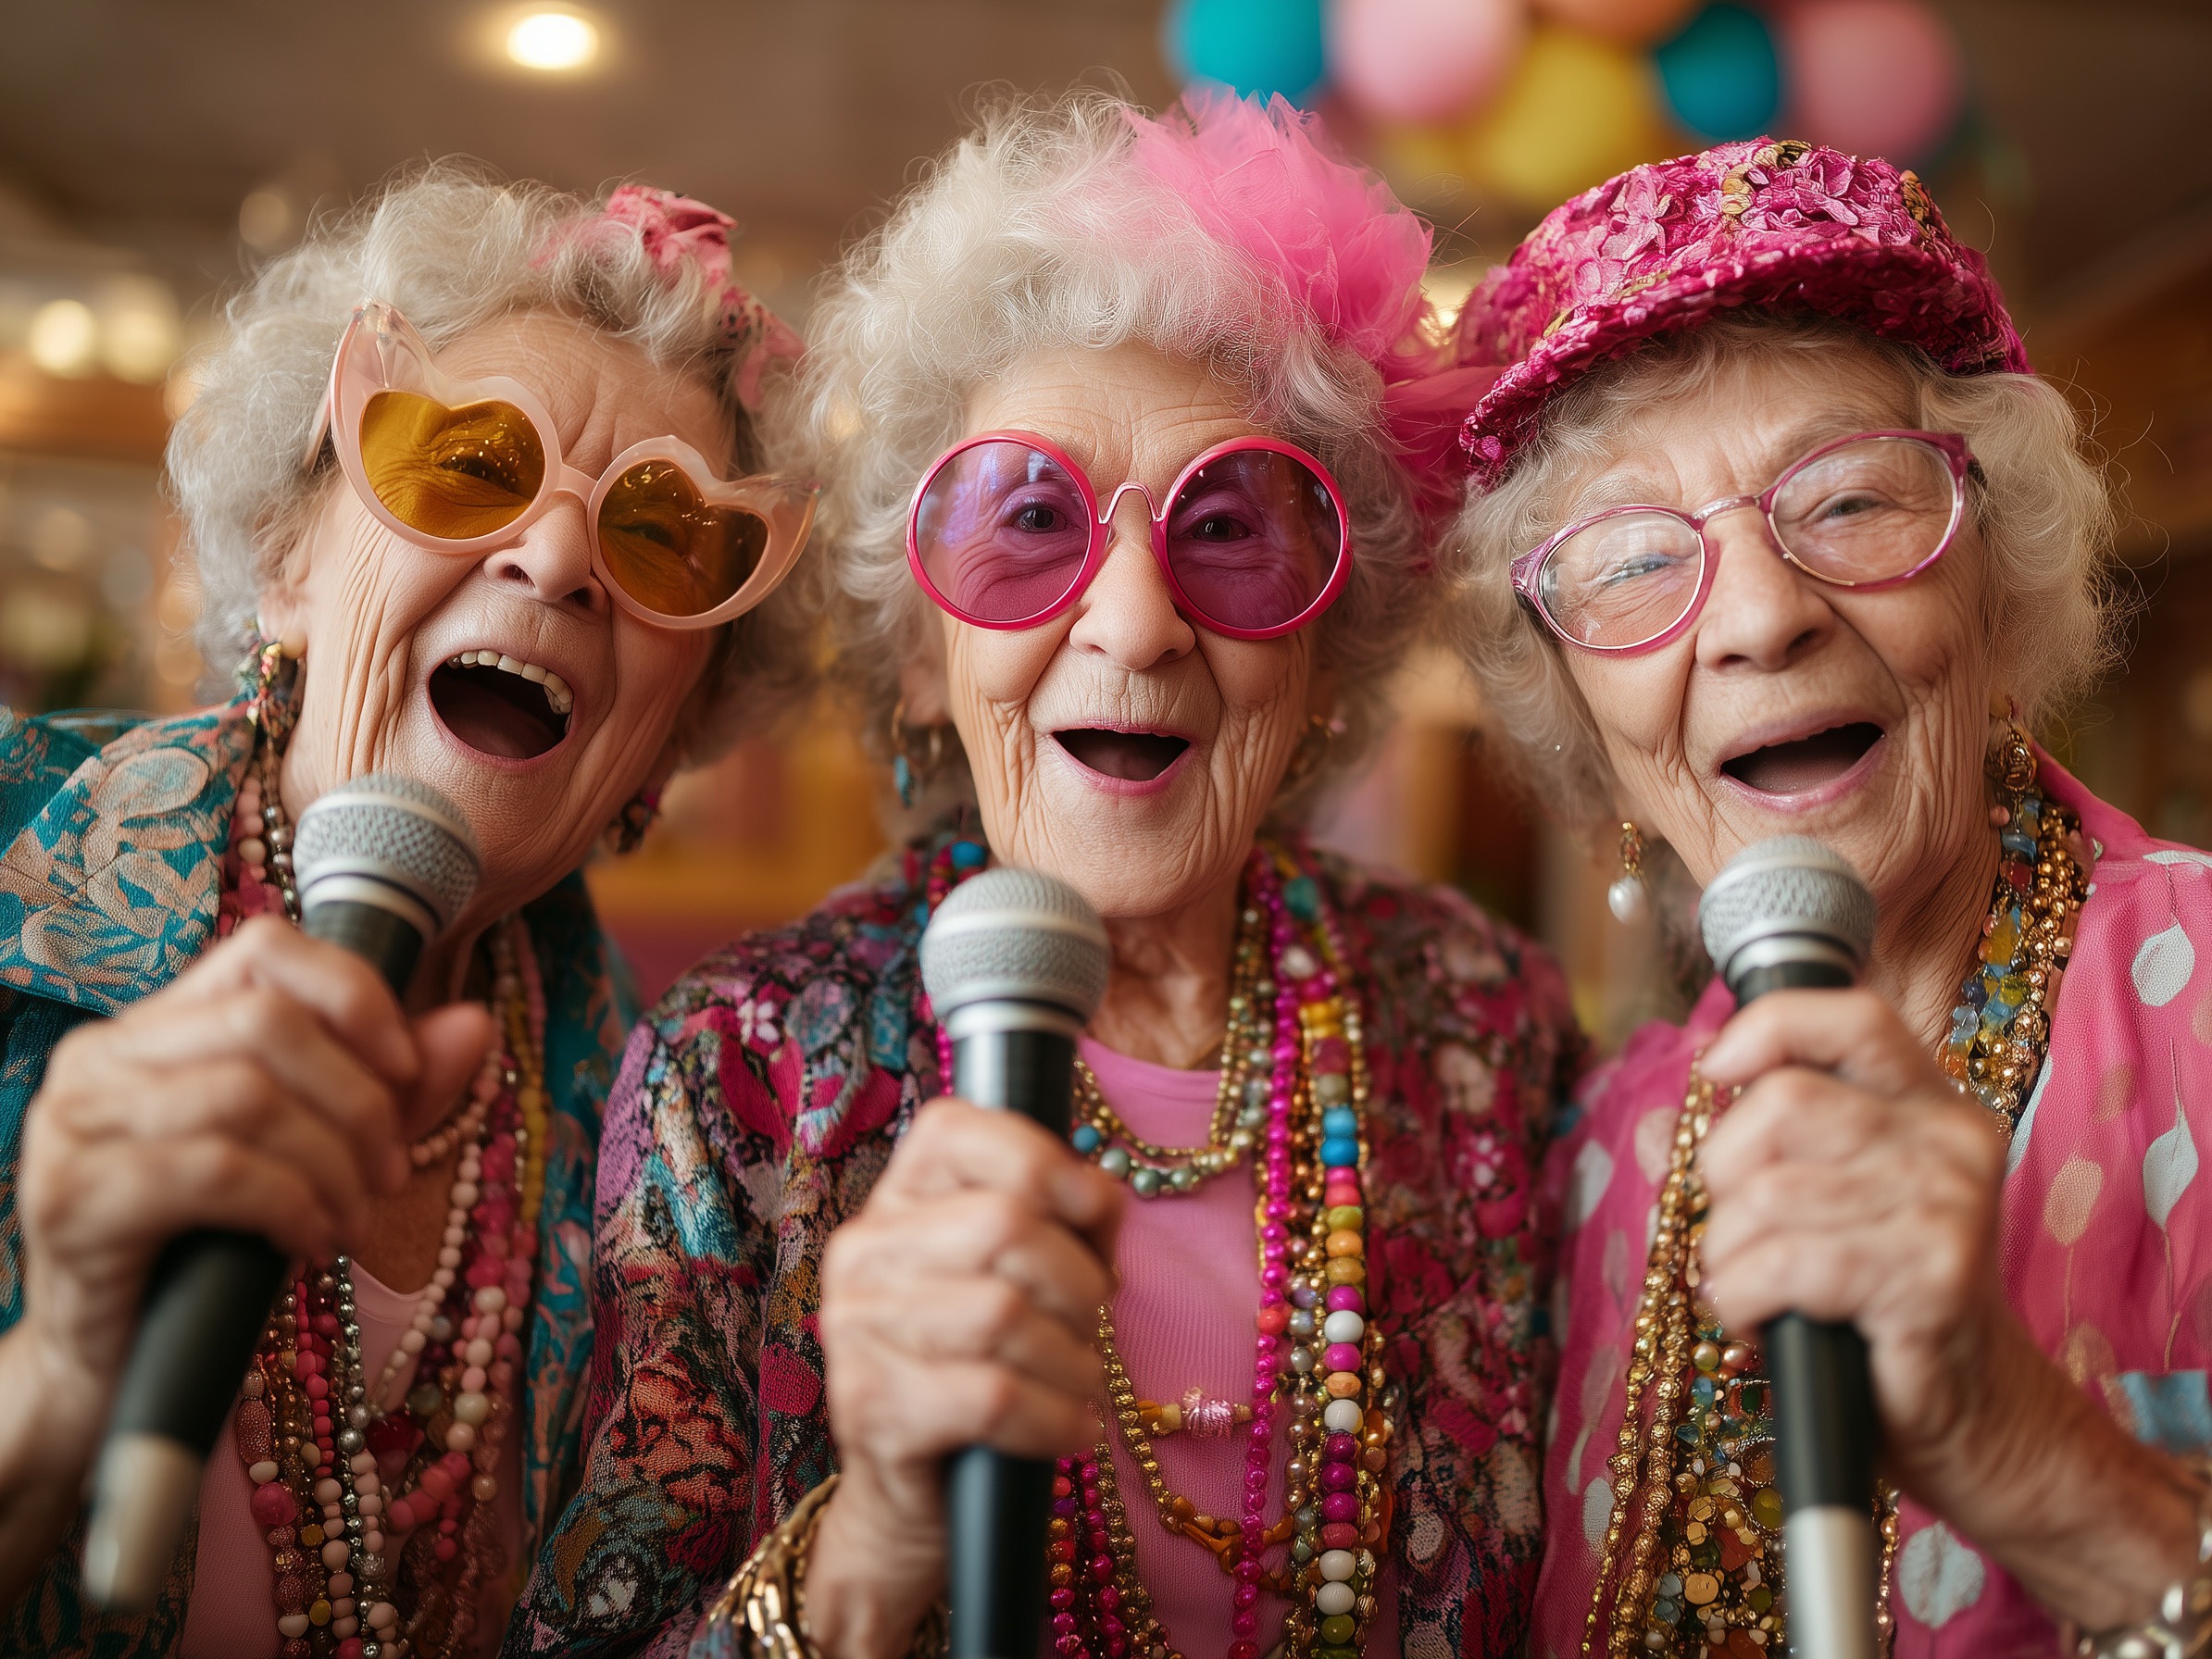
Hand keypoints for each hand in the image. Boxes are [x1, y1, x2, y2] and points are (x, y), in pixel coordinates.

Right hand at [15, 916, 492, 1426]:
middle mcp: (104, 1057)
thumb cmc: (217, 1246)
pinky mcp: (76, 1197)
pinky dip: (291, 1206)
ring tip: (354, 1221)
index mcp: (158, 1026)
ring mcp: (76, 1123)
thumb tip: (473, 1023)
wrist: (120, 1363)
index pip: (266, 950)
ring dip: (332, 1165)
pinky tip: (310, 1246)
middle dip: (360, 1099)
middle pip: (268, 1023)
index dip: (353, 993)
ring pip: (248, 1097)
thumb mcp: (322, 1153)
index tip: (407, 1067)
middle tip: (391, 1173)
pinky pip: (216, 1173)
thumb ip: (393, 1088)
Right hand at [808, 1098, 1121, 1658]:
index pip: (957, 1128)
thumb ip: (1062, 1215)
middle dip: (1078, 1280)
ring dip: (1074, 1359)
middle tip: (1091, 1323)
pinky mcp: (870, 1407)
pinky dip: (1056, 1417)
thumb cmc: (987, 1361)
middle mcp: (862, 1250)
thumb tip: (1101, 1196)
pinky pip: (994, 1396)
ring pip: (1004, 1315)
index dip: (1046, 1160)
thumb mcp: (1024, 1273)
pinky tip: (1071, 1428)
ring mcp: (856, 1328)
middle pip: (1003, 1224)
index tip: (1093, 1213)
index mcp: (896, 1197)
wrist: (917, 1491)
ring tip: (1081, 1381)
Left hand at [1697, 987, 2199, 1627]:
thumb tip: (1655, 1126)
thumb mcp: (1815, 1215)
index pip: (1851, 1015)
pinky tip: (1758, 1320)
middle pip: (1783, 1102)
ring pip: (1768, 1192)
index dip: (1768, 1028)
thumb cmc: (1878, 1308)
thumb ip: (1743, 1161)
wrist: (1975, 1419)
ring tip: (1751, 1288)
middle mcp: (1949, 1143)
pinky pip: (1789, 1263)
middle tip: (1737, 1232)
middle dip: (1721, 1173)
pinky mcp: (1931, 1279)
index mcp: (1928, 1107)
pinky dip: (1743, 1297)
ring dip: (1726, 1254)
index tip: (1713, 1070)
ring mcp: (1948, 1209)